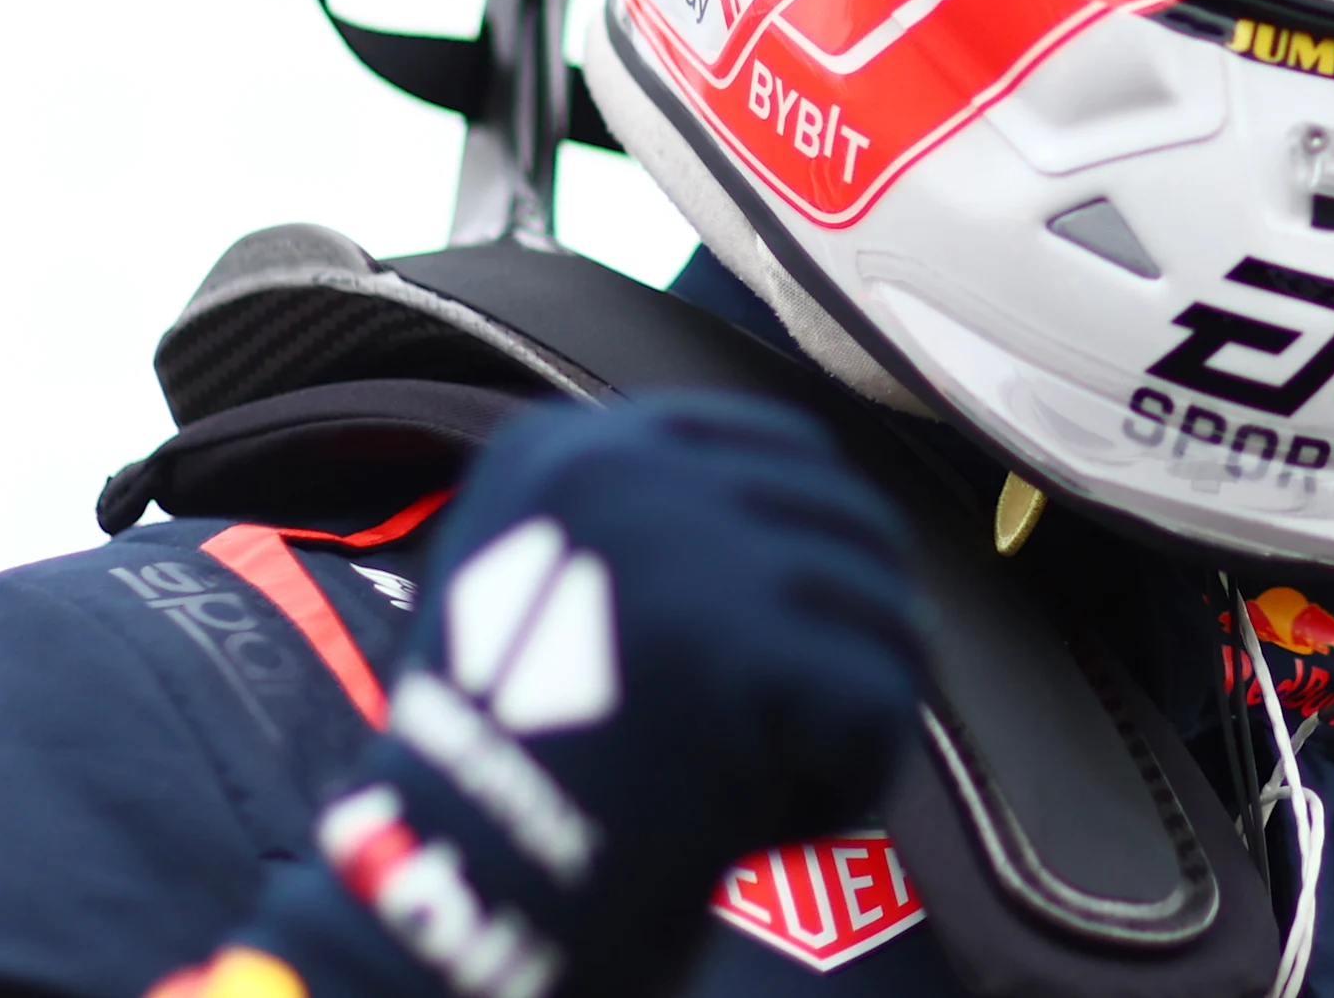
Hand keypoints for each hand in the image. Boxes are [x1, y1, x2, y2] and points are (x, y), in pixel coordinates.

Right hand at [239, 394, 927, 997]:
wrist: (453, 889)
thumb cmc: (503, 767)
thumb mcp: (535, 581)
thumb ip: (649, 528)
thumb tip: (811, 527)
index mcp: (574, 451)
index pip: (778, 444)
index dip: (820, 535)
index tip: (818, 614)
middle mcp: (633, 473)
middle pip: (848, 518)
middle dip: (853, 624)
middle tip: (815, 715)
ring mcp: (694, 552)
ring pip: (879, 609)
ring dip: (851, 707)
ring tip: (777, 778)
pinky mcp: (747, 645)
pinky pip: (879, 699)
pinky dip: (848, 779)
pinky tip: (769, 824)